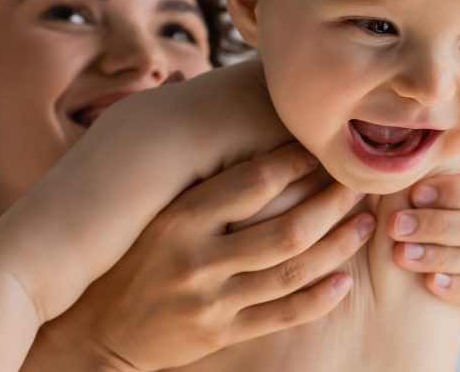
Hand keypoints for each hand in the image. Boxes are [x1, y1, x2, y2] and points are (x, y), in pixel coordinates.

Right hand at [23, 143, 373, 371]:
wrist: (95, 332)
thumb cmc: (132, 258)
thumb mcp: (152, 213)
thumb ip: (198, 183)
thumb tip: (242, 126)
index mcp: (179, 220)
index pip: (252, 183)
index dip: (297, 162)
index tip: (323, 149)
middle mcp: (196, 260)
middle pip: (287, 229)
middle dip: (333, 204)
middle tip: (359, 185)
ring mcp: (211, 301)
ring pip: (293, 271)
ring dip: (338, 246)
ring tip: (364, 224)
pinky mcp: (220, 334)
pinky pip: (283, 315)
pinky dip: (319, 297)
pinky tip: (344, 279)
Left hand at [388, 165, 459, 318]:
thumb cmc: (456, 214)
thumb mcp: (459, 191)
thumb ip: (446, 172)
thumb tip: (413, 161)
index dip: (454, 190)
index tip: (414, 194)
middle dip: (439, 224)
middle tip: (398, 226)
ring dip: (440, 257)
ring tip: (403, 254)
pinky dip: (456, 287)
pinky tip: (429, 282)